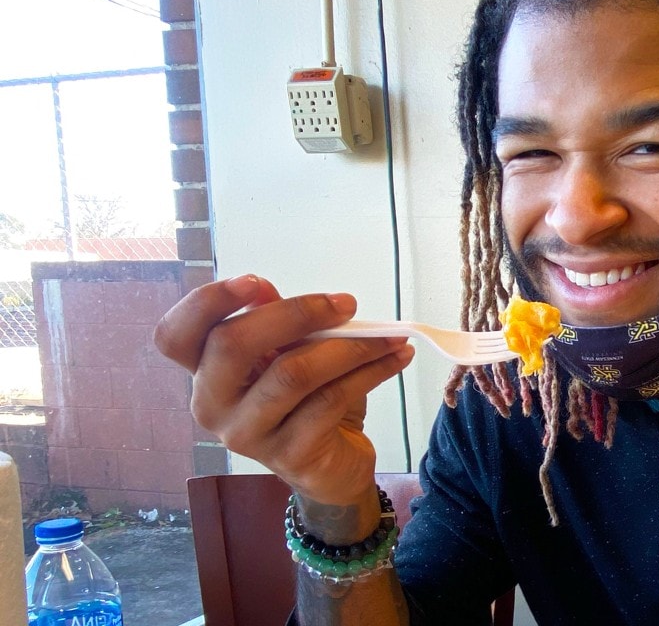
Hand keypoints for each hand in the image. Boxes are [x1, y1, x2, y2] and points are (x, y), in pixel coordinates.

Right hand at [153, 275, 414, 506]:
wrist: (334, 465)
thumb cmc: (308, 401)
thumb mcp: (292, 354)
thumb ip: (276, 323)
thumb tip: (262, 288)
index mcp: (205, 373)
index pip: (175, 336)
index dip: (205, 303)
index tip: (254, 282)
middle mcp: (213, 406)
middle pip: (232, 344)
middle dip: (295, 313)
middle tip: (345, 304)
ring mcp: (248, 435)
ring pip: (293, 373)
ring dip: (349, 346)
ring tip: (389, 336)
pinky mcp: (289, 456)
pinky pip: (330, 400)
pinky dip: (370, 372)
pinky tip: (395, 359)